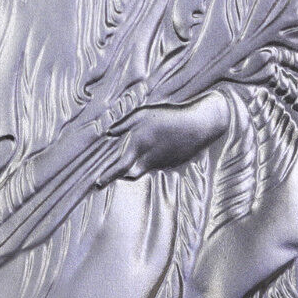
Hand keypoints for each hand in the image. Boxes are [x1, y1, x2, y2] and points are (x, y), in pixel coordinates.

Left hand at [107, 91, 230, 180]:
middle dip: (119, 176)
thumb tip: (108, 132)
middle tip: (107, 177)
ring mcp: (162, 163)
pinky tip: (161, 145)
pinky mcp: (172, 162)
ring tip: (144, 150)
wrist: (199, 126)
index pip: (120, 166)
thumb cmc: (169, 117)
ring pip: (144, 168)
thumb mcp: (144, 114)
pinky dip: (154, 158)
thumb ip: (124, 124)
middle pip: (131, 174)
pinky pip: (158, 163)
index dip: (108, 175)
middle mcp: (150, 159)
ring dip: (139, 164)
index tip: (97, 183)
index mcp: (140, 147)